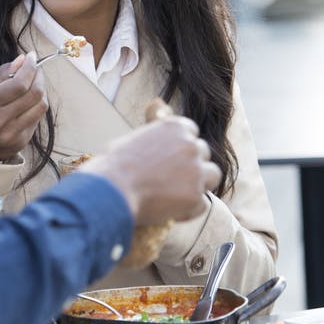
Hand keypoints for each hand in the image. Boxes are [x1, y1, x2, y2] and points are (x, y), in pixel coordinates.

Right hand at [0, 52, 48, 162]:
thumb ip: (1, 74)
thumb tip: (23, 59)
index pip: (19, 84)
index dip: (30, 68)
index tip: (31, 57)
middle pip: (34, 94)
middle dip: (39, 76)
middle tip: (35, 69)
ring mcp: (11, 135)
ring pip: (40, 107)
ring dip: (41, 91)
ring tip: (34, 84)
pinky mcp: (19, 143)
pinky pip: (36, 119)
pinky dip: (35, 107)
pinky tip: (27, 102)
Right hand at [80, 103, 220, 225]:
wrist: (111, 190)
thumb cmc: (114, 165)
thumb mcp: (134, 137)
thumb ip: (154, 132)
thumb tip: (158, 112)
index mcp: (175, 126)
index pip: (191, 132)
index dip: (181, 147)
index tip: (170, 159)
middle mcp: (190, 145)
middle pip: (203, 152)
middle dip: (192, 164)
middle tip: (172, 179)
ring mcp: (195, 171)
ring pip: (212, 175)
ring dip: (199, 184)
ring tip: (178, 195)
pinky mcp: (195, 196)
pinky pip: (202, 204)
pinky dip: (189, 209)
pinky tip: (171, 212)